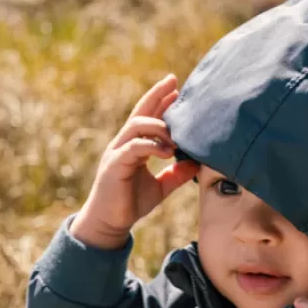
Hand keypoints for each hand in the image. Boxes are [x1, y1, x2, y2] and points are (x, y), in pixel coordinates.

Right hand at [69, 74, 198, 249]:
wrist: (109, 224)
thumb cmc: (130, 204)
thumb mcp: (160, 187)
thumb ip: (177, 175)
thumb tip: (197, 164)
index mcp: (132, 145)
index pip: (147, 116)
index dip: (160, 101)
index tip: (176, 88)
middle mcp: (123, 144)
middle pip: (139, 112)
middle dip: (156, 96)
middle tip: (174, 84)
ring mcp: (117, 153)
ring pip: (136, 126)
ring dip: (159, 126)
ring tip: (178, 137)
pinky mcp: (115, 166)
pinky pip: (134, 148)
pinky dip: (152, 146)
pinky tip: (169, 152)